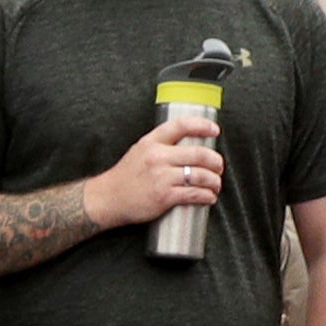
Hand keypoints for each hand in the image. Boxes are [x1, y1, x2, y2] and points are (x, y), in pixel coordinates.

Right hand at [84, 123, 225, 229]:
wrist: (107, 199)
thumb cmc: (125, 178)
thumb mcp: (139, 152)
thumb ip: (160, 147)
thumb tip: (187, 147)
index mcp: (151, 143)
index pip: (181, 126)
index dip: (202, 126)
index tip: (214, 130)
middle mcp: (157, 157)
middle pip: (199, 154)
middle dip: (216, 162)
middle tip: (219, 168)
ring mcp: (161, 177)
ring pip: (200, 176)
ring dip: (215, 181)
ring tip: (215, 185)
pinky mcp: (164, 196)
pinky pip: (194, 194)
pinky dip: (207, 196)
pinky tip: (209, 197)